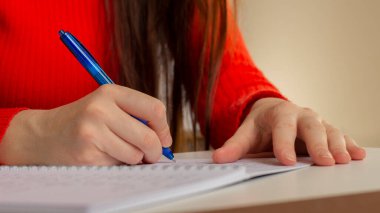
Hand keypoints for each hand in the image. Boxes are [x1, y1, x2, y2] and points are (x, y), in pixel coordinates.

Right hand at [0, 84, 171, 164]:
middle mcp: (100, 109)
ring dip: (134, 158)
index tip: (165, 139)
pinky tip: (102, 155)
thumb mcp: (107, 105)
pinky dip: (116, 164)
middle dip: (156, 151)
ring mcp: (92, 132)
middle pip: (148, 136)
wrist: (44, 134)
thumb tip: (165, 139)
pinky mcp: (86, 154)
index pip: (154, 108)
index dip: (164, 128)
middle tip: (153, 155)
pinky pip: (118, 165)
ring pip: (135, 155)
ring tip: (119, 151)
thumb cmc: (83, 120)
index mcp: (110, 92)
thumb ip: (135, 115)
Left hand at [213, 98, 365, 165]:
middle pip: (311, 128)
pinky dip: (349, 144)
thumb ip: (235, 146)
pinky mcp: (326, 129)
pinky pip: (340, 135)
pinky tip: (357, 154)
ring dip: (338, 145)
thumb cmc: (261, 124)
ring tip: (344, 160)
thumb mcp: (247, 132)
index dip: (284, 144)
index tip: (285, 161)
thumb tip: (218, 158)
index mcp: (279, 114)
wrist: (273, 110)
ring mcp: (316, 122)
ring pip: (329, 131)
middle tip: (324, 162)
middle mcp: (301, 115)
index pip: (282, 128)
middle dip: (318, 145)